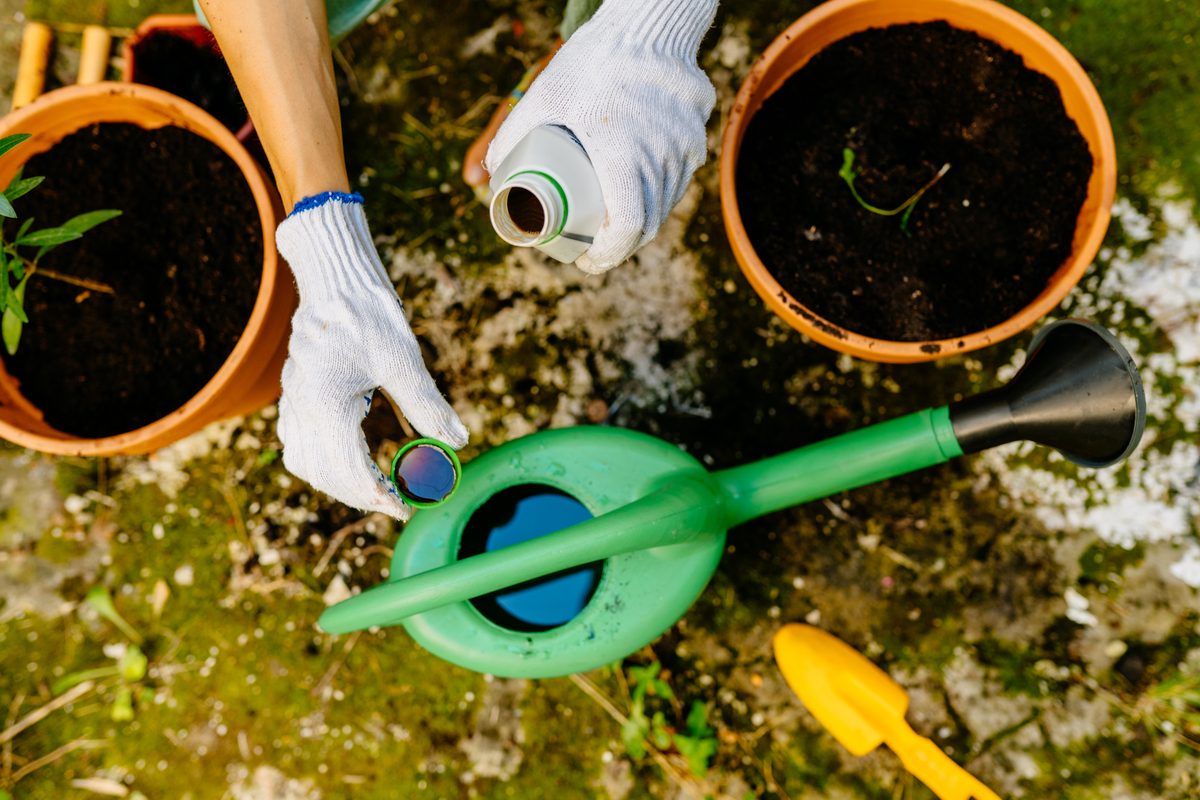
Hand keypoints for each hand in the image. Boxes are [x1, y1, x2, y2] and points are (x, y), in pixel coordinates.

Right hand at [274, 193, 467, 518]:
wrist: (334, 275)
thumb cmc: (369, 312)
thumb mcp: (404, 359)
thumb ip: (428, 405)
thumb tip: (458, 442)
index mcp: (327, 406)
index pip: (349, 473)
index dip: (379, 499)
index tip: (408, 509)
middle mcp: (303, 408)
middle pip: (324, 475)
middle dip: (360, 496)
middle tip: (398, 502)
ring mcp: (293, 399)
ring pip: (304, 462)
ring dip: (337, 482)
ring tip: (375, 487)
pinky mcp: (295, 390)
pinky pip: (297, 440)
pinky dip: (321, 460)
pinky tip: (348, 458)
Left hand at [485, 0, 718, 273]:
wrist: (648, 24)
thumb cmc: (593, 60)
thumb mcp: (544, 95)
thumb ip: (512, 134)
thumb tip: (489, 175)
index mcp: (626, 158)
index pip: (625, 230)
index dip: (605, 256)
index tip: (586, 261)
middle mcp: (662, 160)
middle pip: (647, 226)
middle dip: (619, 246)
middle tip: (593, 247)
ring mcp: (685, 149)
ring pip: (666, 204)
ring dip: (640, 221)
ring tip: (612, 221)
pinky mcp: (696, 137)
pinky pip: (679, 179)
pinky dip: (658, 193)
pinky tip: (638, 189)